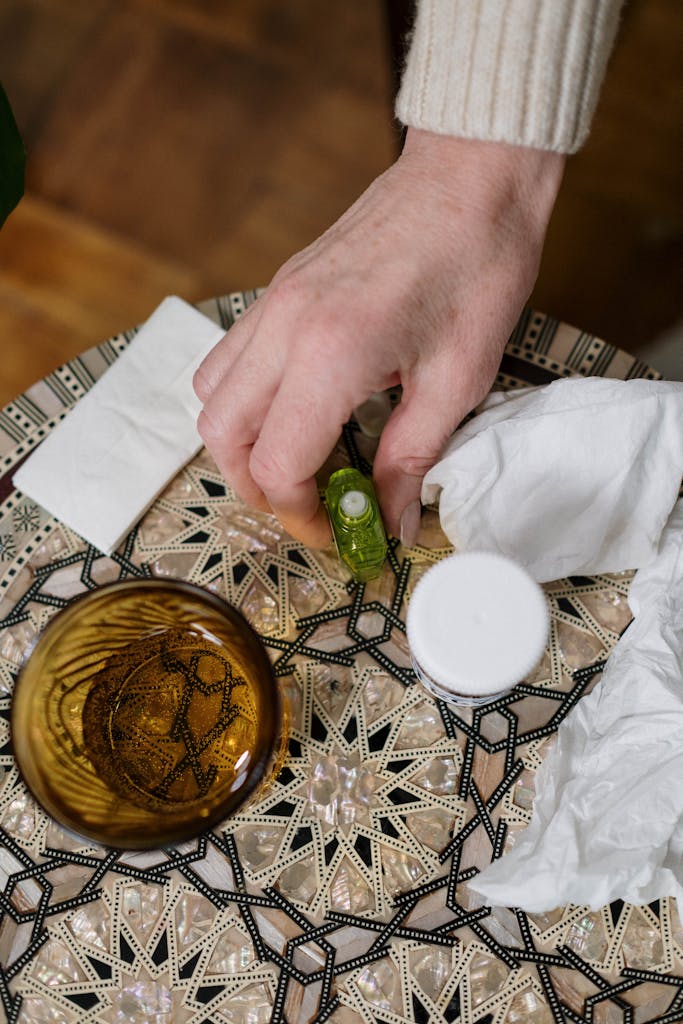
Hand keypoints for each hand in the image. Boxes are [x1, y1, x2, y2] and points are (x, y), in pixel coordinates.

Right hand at [194, 128, 563, 546]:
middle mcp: (283, 328)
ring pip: (211, 394)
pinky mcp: (279, 287)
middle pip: (221, 435)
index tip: (336, 530)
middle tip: (309, 504)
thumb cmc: (478, 267)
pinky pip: (230, 356)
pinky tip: (296, 406)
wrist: (472, 174)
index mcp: (330, 355)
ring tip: (298, 460)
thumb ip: (411, 458)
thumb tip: (391, 523)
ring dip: (241, 443)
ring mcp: (273, 302)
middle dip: (257, 487)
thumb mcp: (458, 378)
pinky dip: (245, 398)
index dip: (299, 513)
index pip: (275, 464)